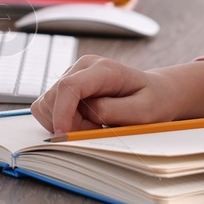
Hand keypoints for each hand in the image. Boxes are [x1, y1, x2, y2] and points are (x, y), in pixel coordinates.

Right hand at [31, 57, 203, 136]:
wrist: (155, 93)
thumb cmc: (153, 102)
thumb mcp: (143, 112)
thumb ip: (114, 111)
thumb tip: (87, 113)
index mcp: (104, 69)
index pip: (70, 87)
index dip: (62, 113)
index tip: (64, 136)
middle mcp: (84, 66)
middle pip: (54, 98)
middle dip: (67, 123)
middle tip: (96, 131)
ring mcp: (74, 74)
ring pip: (47, 104)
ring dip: (64, 122)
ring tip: (93, 125)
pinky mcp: (67, 86)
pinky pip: (49, 107)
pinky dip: (61, 120)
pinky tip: (84, 122)